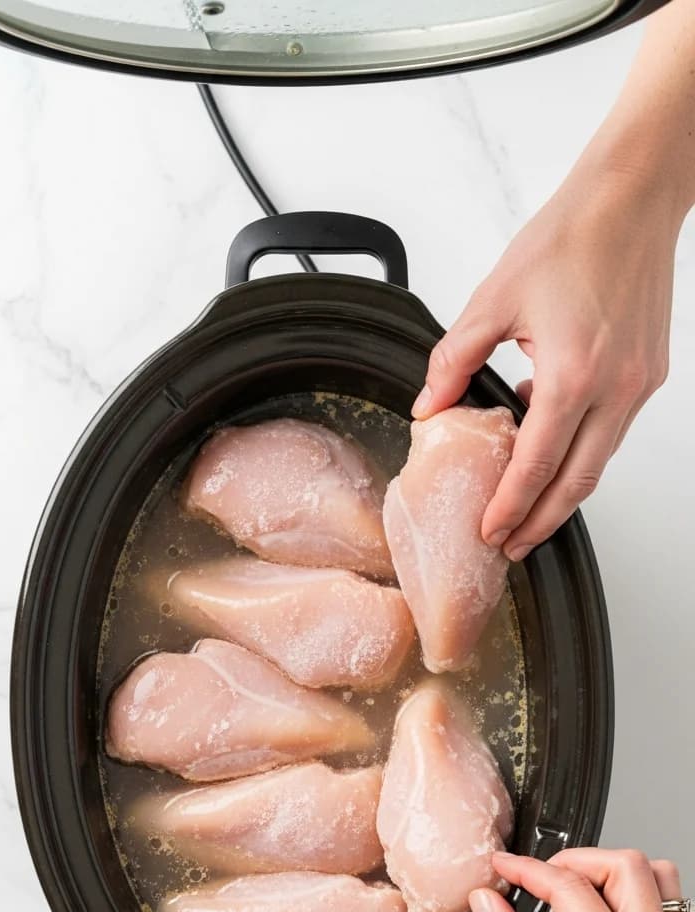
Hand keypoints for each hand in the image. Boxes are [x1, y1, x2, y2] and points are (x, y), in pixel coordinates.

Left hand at [413, 161, 681, 558]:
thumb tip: (428, 407)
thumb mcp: (493, 299)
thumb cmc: (570, 237)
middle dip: (541, 522)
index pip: (537, 465)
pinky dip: (581, 447)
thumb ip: (454, 361)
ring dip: (563, 492)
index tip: (491, 531)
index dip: (511, 506)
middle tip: (512, 545)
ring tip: (527, 511)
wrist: (631, 199)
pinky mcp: (648, 374)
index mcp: (573, 374)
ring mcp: (638, 384)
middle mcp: (614, 388)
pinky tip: (549, 440)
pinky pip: (612, 429)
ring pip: (599, 462)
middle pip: (577, 483)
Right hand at [470, 848, 694, 911]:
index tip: (501, 870)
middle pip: (627, 866)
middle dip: (575, 859)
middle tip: (537, 876)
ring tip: (571, 890)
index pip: (571, 888)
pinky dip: (633, 897)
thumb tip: (488, 902)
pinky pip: (666, 910)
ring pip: (658, 880)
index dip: (528, 870)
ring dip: (612, 872)